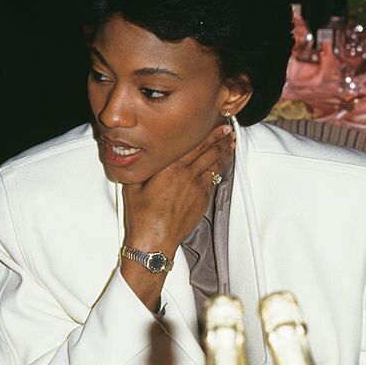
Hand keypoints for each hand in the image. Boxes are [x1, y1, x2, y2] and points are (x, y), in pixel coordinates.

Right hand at [120, 124, 234, 309]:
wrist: (154, 239)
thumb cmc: (141, 213)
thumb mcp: (134, 185)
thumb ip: (142, 166)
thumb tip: (139, 153)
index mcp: (171, 168)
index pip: (195, 145)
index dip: (209, 134)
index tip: (219, 125)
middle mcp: (188, 175)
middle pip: (209, 153)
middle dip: (221, 140)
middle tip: (230, 130)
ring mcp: (198, 188)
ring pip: (214, 166)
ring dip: (224, 153)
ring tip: (232, 143)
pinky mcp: (203, 200)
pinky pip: (213, 180)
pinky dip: (219, 169)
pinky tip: (222, 164)